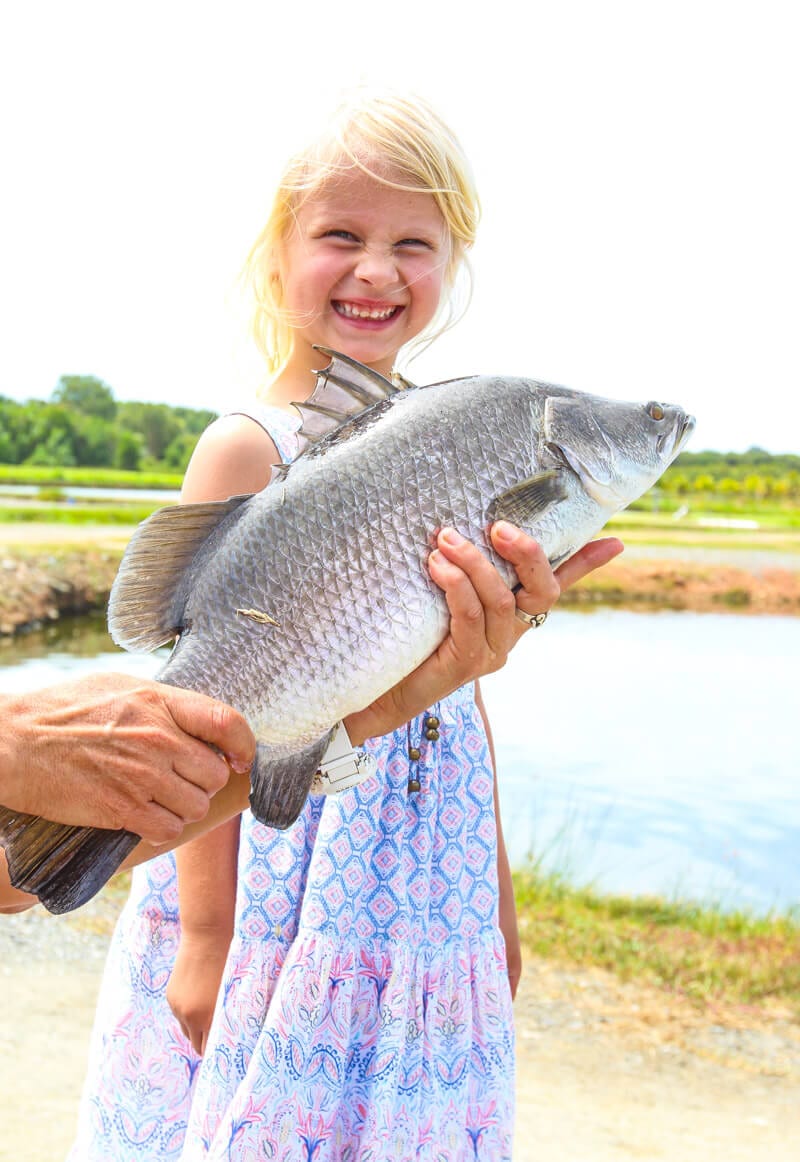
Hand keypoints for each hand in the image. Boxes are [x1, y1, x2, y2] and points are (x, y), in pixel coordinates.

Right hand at [0, 673, 254, 841]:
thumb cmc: (63, 710)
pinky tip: (146, 815)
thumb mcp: (118, 686)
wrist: (14, 742)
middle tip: (182, 779)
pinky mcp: (121, 809)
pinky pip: (168, 829)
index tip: (239, 757)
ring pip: (195, 805)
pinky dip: (163, 827)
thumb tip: (198, 719)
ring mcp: (141, 776)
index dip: (244, 744)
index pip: (227, 722)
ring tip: (161, 797)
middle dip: (203, 780)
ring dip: (184, 806)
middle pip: (214, 772)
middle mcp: (157, 738)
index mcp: (159, 701)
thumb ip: (162, 702)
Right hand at [166, 932, 229, 1054]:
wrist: (207, 934)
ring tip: (211, 1016)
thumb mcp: (233, 992)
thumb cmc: (230, 960)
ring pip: (188, 1032)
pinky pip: (180, 1016)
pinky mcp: (171, 998)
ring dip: (197, 1030)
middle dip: (207, 1044)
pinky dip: (189, 1014)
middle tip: (220, 1039)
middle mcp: (191, 1017)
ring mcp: (179, 1007)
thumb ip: (228, 1016)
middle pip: (197, 1046)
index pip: (211, 1052)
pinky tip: (201, 999)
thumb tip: (229, 1035)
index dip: (218, 1053)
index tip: (226, 1053)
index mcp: (211, 1017)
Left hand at [345, 524, 622, 742]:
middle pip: (543, 591)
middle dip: (528, 553)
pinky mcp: (464, 665)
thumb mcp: (431, 593)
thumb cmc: (402, 635)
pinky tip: (438, 567)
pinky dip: (457, 587)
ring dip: (475, 564)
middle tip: (498, 526)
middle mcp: (508, 636)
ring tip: (445, 538)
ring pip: (502, 600)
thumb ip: (451, 567)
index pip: (556, 585)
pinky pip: (471, 618)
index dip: (587, 564)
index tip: (616, 541)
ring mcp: (490, 653)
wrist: (372, 692)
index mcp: (510, 616)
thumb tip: (446, 520)